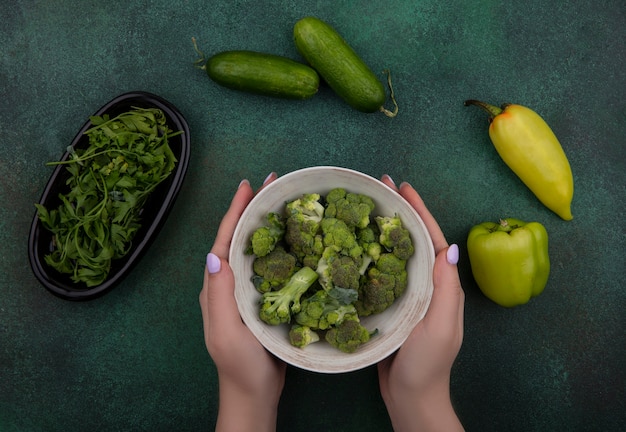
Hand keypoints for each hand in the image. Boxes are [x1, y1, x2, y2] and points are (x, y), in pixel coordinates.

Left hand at [199, 173, 285, 431]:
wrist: (254, 394)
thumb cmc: (240, 365)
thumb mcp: (227, 330)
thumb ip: (220, 294)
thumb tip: (215, 253)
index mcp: (218, 286)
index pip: (225, 240)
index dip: (235, 212)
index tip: (248, 186)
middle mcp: (230, 284)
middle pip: (240, 238)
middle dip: (252, 209)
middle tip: (272, 184)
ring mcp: (247, 292)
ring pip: (256, 249)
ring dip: (267, 223)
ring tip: (284, 202)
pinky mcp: (264, 301)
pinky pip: (271, 266)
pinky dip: (281, 247)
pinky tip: (296, 240)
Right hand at [377, 175, 464, 431]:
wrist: (412, 400)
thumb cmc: (426, 366)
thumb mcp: (440, 327)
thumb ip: (446, 290)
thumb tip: (449, 248)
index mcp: (441, 287)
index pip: (432, 240)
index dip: (419, 212)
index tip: (403, 187)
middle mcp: (426, 286)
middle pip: (413, 240)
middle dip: (401, 212)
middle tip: (380, 188)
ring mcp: (408, 296)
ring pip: (396, 254)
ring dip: (384, 229)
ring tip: (366, 207)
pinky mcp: (390, 308)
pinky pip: (381, 273)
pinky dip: (370, 254)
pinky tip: (355, 246)